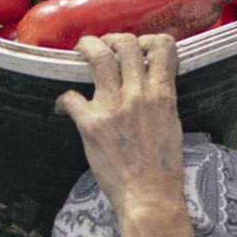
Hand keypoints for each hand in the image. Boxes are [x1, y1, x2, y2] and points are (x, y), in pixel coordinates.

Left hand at [55, 34, 183, 216]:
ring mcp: (113, 107)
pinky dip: (64, 100)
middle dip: (113, 40)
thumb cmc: (163, 167)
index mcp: (163, 95)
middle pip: (126, 44)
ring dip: (88, 48)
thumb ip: (160, 98)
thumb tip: (149, 82)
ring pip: (99, 57)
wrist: (148, 197)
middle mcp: (138, 95)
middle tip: (104, 47)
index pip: (163, 46)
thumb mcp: (171, 124)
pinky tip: (64, 106)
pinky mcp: (91, 124)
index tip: (140, 48)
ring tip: (81, 51)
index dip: (150, 40)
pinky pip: (70, 97)